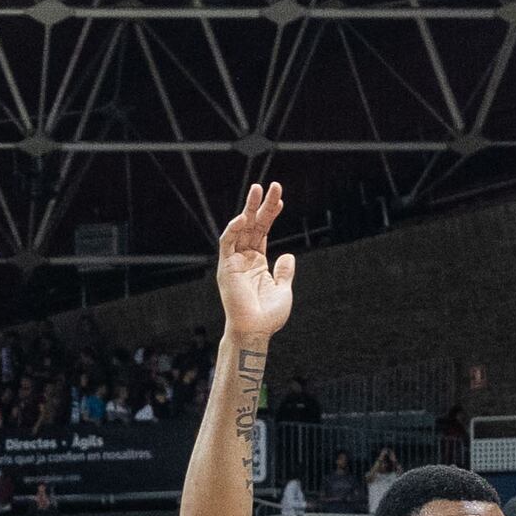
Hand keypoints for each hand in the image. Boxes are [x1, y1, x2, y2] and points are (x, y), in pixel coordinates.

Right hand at [215, 183, 298, 342]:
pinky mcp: (227, 267)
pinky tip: (244, 217)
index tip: (281, 200)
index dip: (271, 214)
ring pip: (240, 228)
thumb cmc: (268, 315)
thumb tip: (289, 254)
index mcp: (257, 262)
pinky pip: (227, 243)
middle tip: (273, 185)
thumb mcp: (283, 289)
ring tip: (258, 189)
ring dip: (248, 208)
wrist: (255, 330)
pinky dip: (233, 229)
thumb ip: (284, 271)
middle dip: (261, 205)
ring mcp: (235, 261)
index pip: (263, 231)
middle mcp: (244, 258)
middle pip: (253, 225)